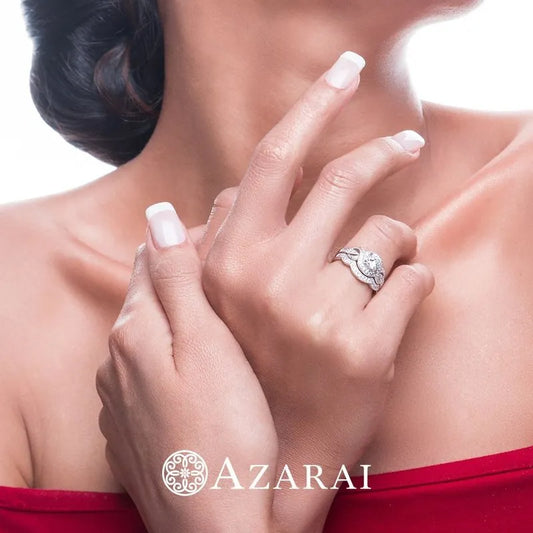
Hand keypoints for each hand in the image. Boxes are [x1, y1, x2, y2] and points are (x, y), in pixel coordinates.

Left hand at [96, 225, 277, 532]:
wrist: (214, 527)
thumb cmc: (225, 433)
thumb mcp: (207, 344)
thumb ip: (177, 280)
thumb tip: (158, 218)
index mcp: (134, 331)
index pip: (151, 259)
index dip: (187, 241)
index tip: (226, 238)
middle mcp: (115, 361)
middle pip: (146, 295)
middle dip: (181, 275)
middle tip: (229, 272)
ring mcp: (119, 397)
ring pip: (146, 334)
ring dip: (175, 316)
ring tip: (217, 317)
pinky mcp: (131, 425)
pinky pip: (146, 372)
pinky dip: (170, 357)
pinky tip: (198, 370)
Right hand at [200, 53, 433, 529]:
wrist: (280, 450)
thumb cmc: (253, 365)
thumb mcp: (218, 303)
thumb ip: (221, 238)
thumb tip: (230, 187)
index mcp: (226, 261)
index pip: (272, 160)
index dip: (311, 107)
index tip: (343, 73)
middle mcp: (266, 280)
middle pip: (338, 176)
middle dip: (382, 148)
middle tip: (408, 139)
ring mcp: (318, 315)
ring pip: (390, 230)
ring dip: (398, 238)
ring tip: (389, 257)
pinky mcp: (368, 349)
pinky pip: (415, 278)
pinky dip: (413, 281)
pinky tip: (392, 307)